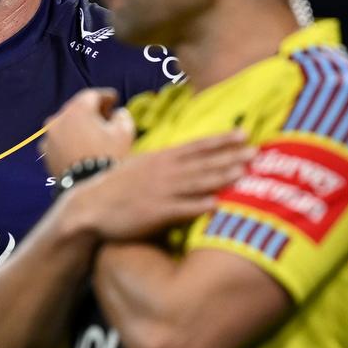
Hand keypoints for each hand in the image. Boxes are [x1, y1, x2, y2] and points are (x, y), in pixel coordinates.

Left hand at [41, 88, 134, 176]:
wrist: (89, 190)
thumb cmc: (109, 156)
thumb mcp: (124, 132)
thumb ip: (122, 116)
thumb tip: (117, 113)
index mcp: (77, 109)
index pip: (92, 95)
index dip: (105, 96)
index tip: (115, 99)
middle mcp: (58, 119)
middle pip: (76, 108)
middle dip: (91, 110)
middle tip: (105, 115)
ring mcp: (49, 137)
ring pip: (66, 124)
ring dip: (78, 125)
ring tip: (92, 133)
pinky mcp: (45, 154)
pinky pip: (59, 140)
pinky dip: (69, 139)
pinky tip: (79, 146)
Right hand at [64, 130, 253, 241]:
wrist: (89, 207)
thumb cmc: (115, 188)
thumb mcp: (140, 167)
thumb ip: (164, 163)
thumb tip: (185, 160)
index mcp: (161, 159)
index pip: (197, 146)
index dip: (222, 140)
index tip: (245, 134)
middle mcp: (164, 172)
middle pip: (203, 162)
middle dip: (231, 156)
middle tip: (258, 152)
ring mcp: (160, 192)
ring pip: (197, 183)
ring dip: (221, 177)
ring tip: (244, 173)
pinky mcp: (154, 214)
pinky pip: (181, 209)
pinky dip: (198, 205)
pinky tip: (216, 204)